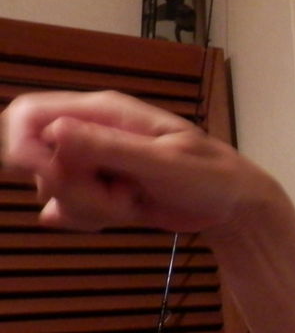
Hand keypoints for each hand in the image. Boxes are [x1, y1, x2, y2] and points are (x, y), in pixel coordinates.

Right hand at [1, 89, 267, 234]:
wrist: (232, 206)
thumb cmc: (211, 175)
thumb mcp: (163, 162)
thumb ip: (109, 147)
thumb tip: (54, 131)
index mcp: (105, 113)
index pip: (29, 114)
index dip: (23, 146)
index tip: (51, 177)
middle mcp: (90, 134)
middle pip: (35, 159)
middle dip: (70, 188)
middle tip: (119, 194)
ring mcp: (91, 164)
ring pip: (50, 189)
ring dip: (87, 206)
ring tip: (134, 200)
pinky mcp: (95, 192)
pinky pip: (65, 209)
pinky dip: (87, 219)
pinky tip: (124, 213)